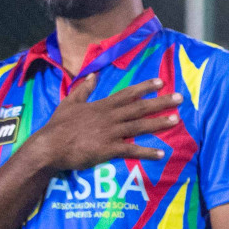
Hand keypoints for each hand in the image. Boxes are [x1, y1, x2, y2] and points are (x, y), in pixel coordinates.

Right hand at [32, 76, 182, 171]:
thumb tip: (93, 75)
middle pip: (139, 108)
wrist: (48, 147)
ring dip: (159, 123)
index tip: (161, 82)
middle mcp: (109, 117)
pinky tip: (161, 153)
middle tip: (180, 98)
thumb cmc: (58, 126)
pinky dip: (146, 152)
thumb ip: (84, 89)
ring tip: (176, 120)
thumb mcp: (69, 102)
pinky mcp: (107, 149)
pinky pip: (131, 150)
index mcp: (102, 106)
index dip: (145, 88)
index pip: (127, 94)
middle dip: (161, 102)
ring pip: (139, 126)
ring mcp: (109, 132)